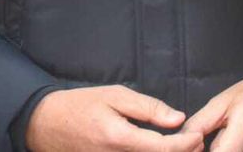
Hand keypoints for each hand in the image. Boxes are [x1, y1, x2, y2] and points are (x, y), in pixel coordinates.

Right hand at [25, 85, 202, 150]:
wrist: (46, 125)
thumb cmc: (80, 106)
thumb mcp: (115, 95)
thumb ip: (148, 108)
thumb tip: (178, 119)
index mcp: (120, 138)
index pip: (164, 149)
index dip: (186, 144)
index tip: (197, 135)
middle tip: (195, 141)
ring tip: (180, 146)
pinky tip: (157, 149)